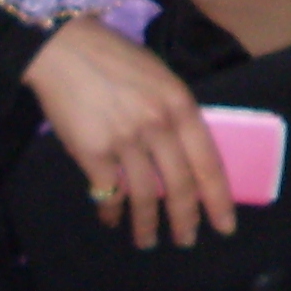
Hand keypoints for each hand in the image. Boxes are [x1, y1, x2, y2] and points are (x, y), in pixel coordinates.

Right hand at [24, 15, 236, 248]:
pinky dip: (111, 210)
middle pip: (180, 185)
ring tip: (148, 241)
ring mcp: (125, 140)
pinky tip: (112, 219)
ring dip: (147, 224)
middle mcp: (158, 125)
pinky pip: (108, 192)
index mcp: (181, 105)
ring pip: (144, 196)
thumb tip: (187, 153)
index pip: (209, 162)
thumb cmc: (117, 59)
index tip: (225, 226)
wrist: (66, 49)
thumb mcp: (162, 78)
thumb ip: (176, 113)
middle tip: (187, 241)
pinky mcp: (92, 152)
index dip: (218, 199)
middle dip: (186, 220)